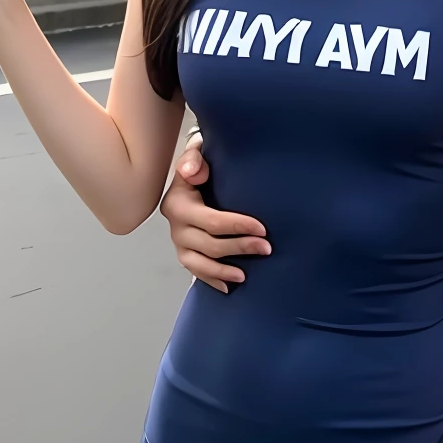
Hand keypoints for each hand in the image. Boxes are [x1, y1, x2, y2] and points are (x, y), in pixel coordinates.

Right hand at [161, 132, 270, 294]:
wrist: (190, 177)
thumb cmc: (200, 168)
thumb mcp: (196, 156)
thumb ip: (194, 159)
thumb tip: (194, 172)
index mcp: (178, 204)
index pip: (211, 221)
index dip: (238, 226)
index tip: (262, 228)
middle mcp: (176, 227)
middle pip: (210, 245)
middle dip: (240, 247)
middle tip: (266, 248)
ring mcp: (179, 243)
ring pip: (201, 263)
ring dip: (224, 270)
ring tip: (245, 275)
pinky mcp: (185, 254)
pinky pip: (196, 272)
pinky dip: (212, 280)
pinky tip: (229, 287)